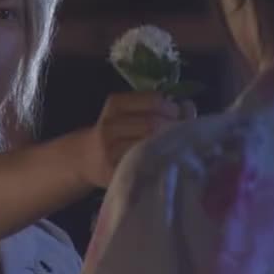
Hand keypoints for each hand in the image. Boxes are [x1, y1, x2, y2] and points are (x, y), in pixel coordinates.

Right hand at [78, 92, 195, 187]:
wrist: (85, 158)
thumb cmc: (116, 132)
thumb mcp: (127, 112)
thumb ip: (156, 106)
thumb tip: (189, 106)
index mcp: (116, 105)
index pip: (152, 101)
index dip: (171, 107)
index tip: (177, 114)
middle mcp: (110, 126)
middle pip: (152, 124)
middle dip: (172, 128)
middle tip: (181, 134)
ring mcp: (111, 152)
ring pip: (148, 145)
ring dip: (168, 146)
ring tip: (175, 147)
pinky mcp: (114, 172)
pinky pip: (143, 166)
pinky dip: (159, 162)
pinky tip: (165, 161)